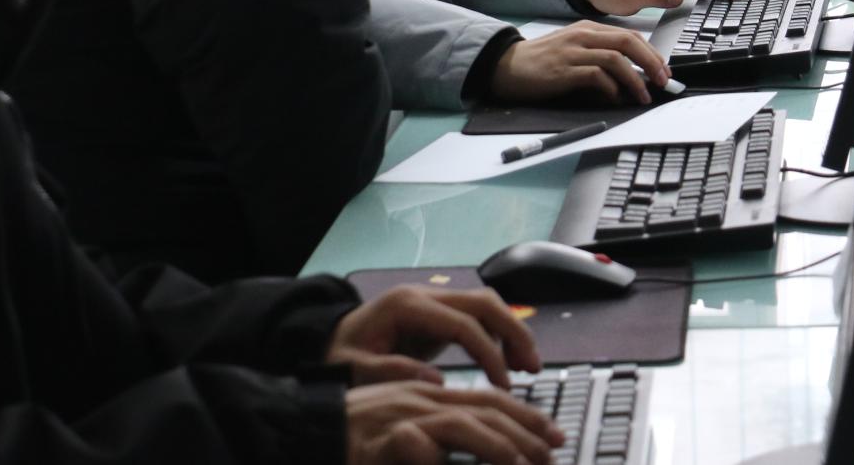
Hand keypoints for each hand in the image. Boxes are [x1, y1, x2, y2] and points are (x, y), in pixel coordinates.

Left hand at [329, 285, 541, 388]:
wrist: (329, 341)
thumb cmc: (339, 356)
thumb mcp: (354, 368)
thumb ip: (391, 371)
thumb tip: (436, 379)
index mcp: (406, 305)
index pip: (462, 322)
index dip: (488, 352)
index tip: (502, 385)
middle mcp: (424, 295)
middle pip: (483, 302)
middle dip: (514, 332)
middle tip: (532, 367)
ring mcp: (433, 301)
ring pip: (486, 305)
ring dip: (512, 331)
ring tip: (528, 367)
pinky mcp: (438, 315)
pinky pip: (478, 318)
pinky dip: (498, 336)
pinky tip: (507, 362)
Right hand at [346, 382, 560, 464]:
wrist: (300, 429)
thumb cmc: (351, 436)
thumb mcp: (401, 428)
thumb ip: (435, 434)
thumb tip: (466, 448)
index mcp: (427, 394)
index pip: (487, 398)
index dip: (525, 415)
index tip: (553, 436)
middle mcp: (419, 399)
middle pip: (484, 408)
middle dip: (525, 430)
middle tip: (552, 453)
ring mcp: (398, 417)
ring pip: (460, 424)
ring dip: (497, 446)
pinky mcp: (378, 441)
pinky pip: (414, 447)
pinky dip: (435, 459)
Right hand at [489, 21, 673, 104]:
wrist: (507, 66)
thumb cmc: (542, 62)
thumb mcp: (574, 50)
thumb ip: (599, 57)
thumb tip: (630, 76)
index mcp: (588, 29)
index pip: (629, 35)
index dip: (651, 53)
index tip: (662, 71)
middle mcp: (583, 35)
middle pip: (628, 42)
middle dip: (651, 62)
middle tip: (662, 81)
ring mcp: (573, 51)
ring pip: (616, 59)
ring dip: (635, 79)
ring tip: (643, 96)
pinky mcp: (564, 70)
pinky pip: (596, 76)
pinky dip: (610, 88)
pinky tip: (614, 98)